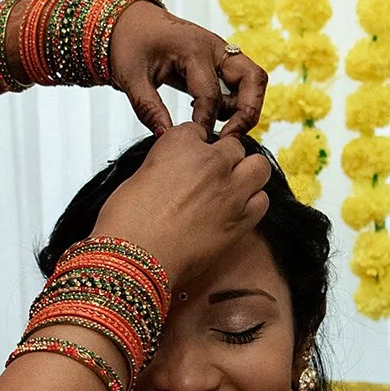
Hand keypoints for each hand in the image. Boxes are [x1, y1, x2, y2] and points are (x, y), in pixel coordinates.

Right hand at [90, 124, 271, 289]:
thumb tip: (173, 174)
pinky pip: (262, 201)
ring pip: (258, 168)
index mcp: (180, 143)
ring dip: (247, 175)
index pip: (199, 131)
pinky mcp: (241, 219)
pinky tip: (237, 210)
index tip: (191, 161)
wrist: (134, 259)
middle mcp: (210, 162)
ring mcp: (230, 190)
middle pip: (234, 147)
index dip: (196, 147)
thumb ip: (164, 168)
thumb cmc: (127, 223)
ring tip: (232, 189)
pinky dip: (253, 203)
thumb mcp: (138, 178)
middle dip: (226, 159)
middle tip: (213, 176)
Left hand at [106, 2, 267, 137]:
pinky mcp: (219, 59)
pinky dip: (235, 100)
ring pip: (253, 79)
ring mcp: (221, 51)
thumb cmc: (130, 43)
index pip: (211, 95)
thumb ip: (149, 109)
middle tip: (231, 137)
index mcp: (193, 49)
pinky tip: (211, 113)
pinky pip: (242, 80)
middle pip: (253, 79)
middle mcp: (214, 47)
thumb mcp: (132, 78)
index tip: (197, 140)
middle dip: (248, 112)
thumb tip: (166, 137)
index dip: (205, 122)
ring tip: (220, 126)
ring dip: (244, 106)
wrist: (129, 21)